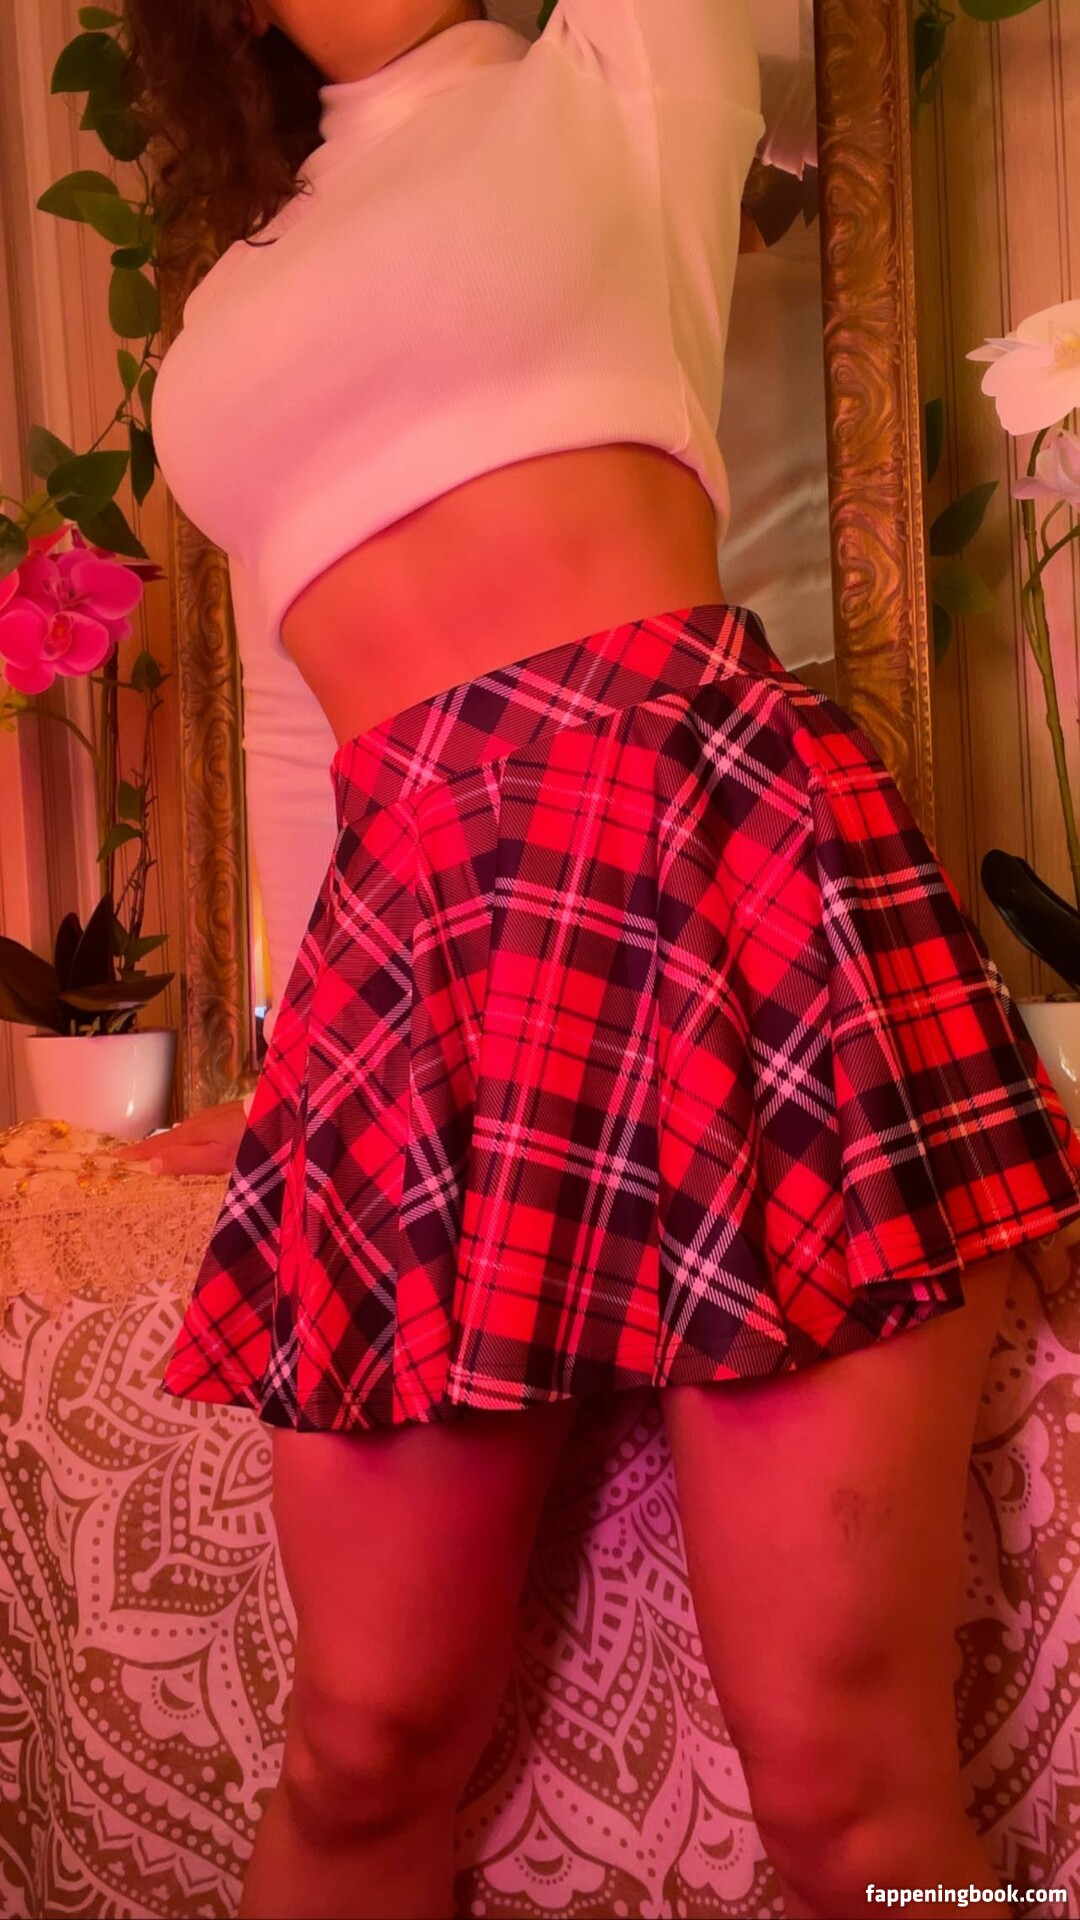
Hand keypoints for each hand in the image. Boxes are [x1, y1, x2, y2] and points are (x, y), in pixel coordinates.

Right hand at [111, 1097, 248, 1175]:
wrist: (281, 1118)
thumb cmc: (248, 1144)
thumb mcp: (217, 1159)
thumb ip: (185, 1161)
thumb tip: (151, 1165)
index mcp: (192, 1134)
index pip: (158, 1145)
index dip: (137, 1152)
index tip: (115, 1156)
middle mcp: (198, 1122)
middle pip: (168, 1137)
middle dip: (149, 1146)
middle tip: (130, 1156)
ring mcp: (213, 1117)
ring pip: (184, 1131)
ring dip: (168, 1141)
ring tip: (155, 1151)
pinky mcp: (227, 1116)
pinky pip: (197, 1128)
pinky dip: (186, 1137)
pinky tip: (190, 1141)